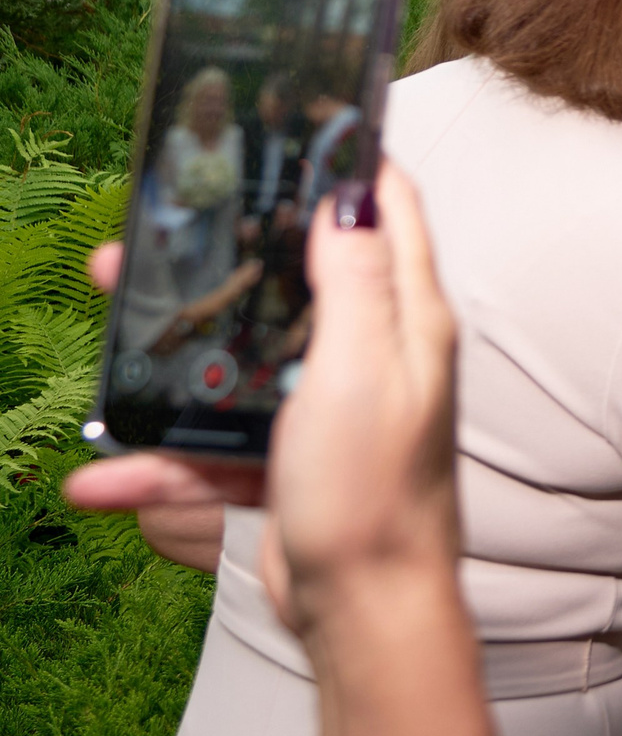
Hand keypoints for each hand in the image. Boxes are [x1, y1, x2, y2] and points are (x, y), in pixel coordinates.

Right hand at [65, 167, 463, 635]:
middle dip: (217, 257)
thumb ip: (357, 283)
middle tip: (144, 240)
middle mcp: (371, 353)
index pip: (389, 209)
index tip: (294, 122)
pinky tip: (103, 478)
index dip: (347, 161)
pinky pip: (211, 449)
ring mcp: (325, 408)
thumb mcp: (363, 371)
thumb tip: (351, 195)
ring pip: (233, 360)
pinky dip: (161, 463)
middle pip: (287, 279)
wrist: (364, 612)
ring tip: (105, 335)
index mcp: (404, 319)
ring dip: (166, 358)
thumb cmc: (375, 491)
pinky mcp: (286, 461)